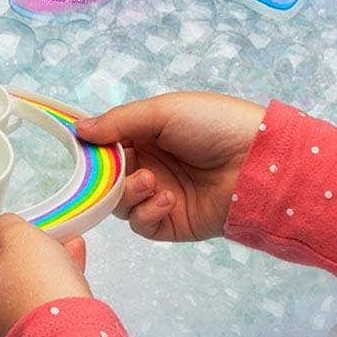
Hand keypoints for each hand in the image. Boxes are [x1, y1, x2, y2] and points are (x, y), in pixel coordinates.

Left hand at [0, 214, 91, 336]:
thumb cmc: (36, 293)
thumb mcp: (19, 240)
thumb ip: (4, 228)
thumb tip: (0, 234)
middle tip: (16, 236)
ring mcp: (1, 332)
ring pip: (9, 288)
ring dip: (31, 262)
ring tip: (59, 241)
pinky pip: (35, 301)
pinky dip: (51, 278)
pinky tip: (74, 254)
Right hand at [75, 91, 264, 240]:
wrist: (258, 162)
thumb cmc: (216, 125)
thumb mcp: (163, 111)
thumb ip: (118, 122)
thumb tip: (79, 130)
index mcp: (148, 136)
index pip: (106, 146)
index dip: (93, 149)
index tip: (83, 147)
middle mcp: (151, 165)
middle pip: (107, 179)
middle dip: (108, 175)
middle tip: (120, 169)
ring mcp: (160, 195)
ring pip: (119, 204)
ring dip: (128, 193)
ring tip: (151, 182)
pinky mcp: (172, 223)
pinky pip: (142, 224)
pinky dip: (147, 212)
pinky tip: (168, 199)